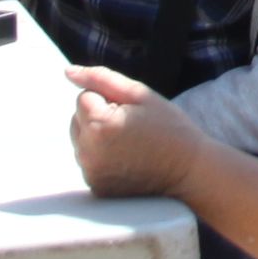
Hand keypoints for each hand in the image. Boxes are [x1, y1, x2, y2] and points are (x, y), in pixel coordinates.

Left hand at [64, 66, 197, 198]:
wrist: (189, 171)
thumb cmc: (168, 127)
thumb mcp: (140, 94)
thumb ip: (101, 79)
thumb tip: (68, 72)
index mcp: (99, 125)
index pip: (84, 97)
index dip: (109, 100)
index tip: (132, 113)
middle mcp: (88, 152)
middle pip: (77, 119)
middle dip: (98, 117)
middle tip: (131, 127)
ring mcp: (90, 173)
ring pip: (80, 140)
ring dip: (97, 136)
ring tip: (129, 143)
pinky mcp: (95, 187)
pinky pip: (88, 161)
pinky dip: (101, 157)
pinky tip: (126, 159)